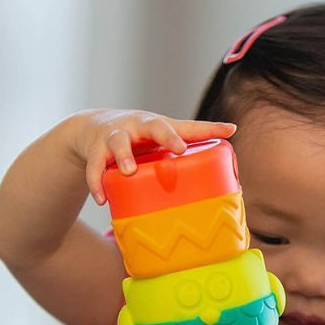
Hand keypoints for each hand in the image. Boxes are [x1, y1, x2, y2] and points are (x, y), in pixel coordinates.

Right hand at [68, 108, 236, 204]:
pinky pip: (94, 168)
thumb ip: (185, 154)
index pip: (188, 126)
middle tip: (179, 148)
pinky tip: (102, 199)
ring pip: (118, 143)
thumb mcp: (159, 141)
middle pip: (154, 125)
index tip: (229, 130)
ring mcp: (114, 136)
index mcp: (158, 126)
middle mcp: (138, 125)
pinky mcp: (94, 150)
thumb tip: (232, 178)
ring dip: (123, 156)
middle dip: (167, 136)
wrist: (92, 127)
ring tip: (128, 170)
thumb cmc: (138, 138)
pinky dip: (96, 183)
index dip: (209, 128)